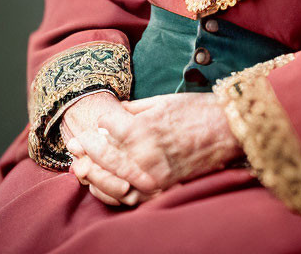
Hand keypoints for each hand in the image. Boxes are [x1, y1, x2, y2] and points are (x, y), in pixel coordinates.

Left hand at [66, 93, 241, 207]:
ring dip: (92, 175)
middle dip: (84, 151)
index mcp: (142, 129)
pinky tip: (102, 185)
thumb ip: (132, 110)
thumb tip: (110, 115)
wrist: (227, 130)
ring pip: (110, 181)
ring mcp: (152, 176)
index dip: (94, 128)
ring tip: (80, 167)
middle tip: (73, 146)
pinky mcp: (161, 190)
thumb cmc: (195, 110)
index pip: (103, 130)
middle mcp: (144, 155)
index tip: (87, 128)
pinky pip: (128, 197)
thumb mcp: (161, 102)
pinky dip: (111, 193)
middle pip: (101, 157)